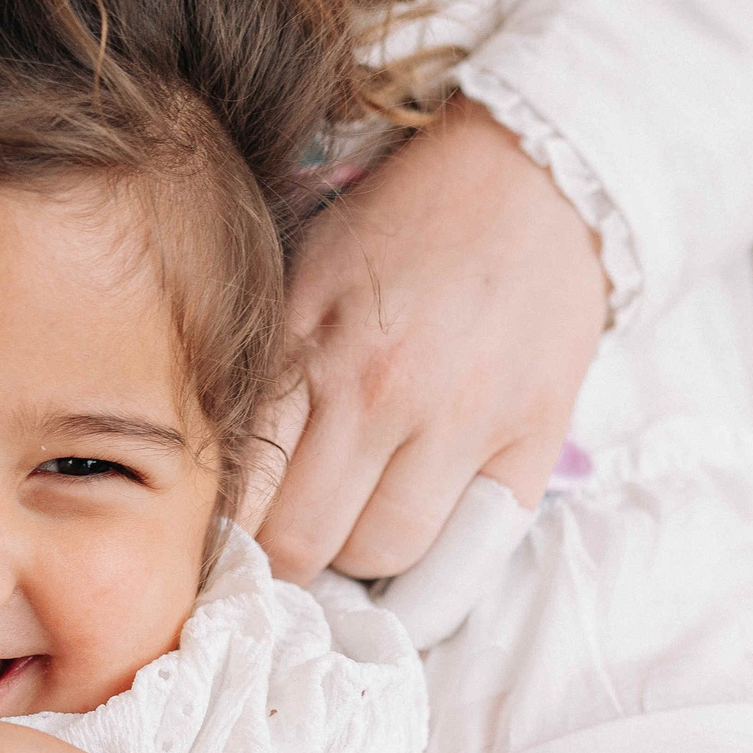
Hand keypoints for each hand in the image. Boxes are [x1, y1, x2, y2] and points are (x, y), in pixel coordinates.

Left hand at [250, 96, 608, 581]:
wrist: (534, 175)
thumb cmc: (402, 226)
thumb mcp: (304, 277)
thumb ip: (264, 375)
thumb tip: (218, 483)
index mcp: (313, 347)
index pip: (243, 493)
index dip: (227, 535)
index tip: (228, 541)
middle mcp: (384, 392)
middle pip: (303, 544)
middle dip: (284, 555)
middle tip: (288, 538)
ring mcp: (464, 423)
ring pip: (382, 557)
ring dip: (358, 557)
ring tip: (355, 527)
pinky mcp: (531, 444)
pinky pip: (471, 558)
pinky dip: (435, 577)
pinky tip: (415, 557)